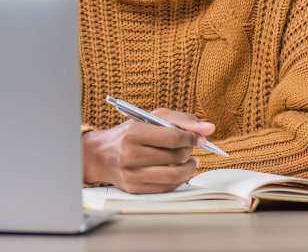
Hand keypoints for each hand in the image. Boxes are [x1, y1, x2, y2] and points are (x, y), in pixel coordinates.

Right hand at [82, 109, 215, 193]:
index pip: (172, 137)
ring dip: (189, 168)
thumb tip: (209, 128)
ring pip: (174, 176)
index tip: (196, 138)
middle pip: (174, 157)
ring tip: (190, 161)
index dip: (190, 138)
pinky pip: (166, 188)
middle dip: (188, 151)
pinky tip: (178, 171)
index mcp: (132, 132)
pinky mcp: (134, 189)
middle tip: (190, 147)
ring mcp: (131, 174)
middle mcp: (130, 154)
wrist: (99, 155)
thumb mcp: (149, 118)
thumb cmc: (126, 134)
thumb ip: (180, 119)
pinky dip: (178, 180)